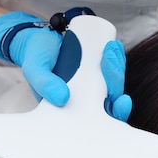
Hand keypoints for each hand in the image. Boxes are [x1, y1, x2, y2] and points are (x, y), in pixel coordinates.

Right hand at [0, 12, 131, 120]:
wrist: (37, 40)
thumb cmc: (36, 59)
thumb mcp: (35, 70)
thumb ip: (44, 83)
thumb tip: (63, 98)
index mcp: (74, 110)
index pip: (101, 118)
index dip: (116, 112)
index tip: (122, 100)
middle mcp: (87, 100)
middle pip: (112, 97)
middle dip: (116, 79)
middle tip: (110, 57)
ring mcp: (93, 84)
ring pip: (114, 82)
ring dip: (117, 66)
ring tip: (111, 47)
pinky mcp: (97, 69)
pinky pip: (111, 68)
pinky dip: (115, 58)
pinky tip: (115, 47)